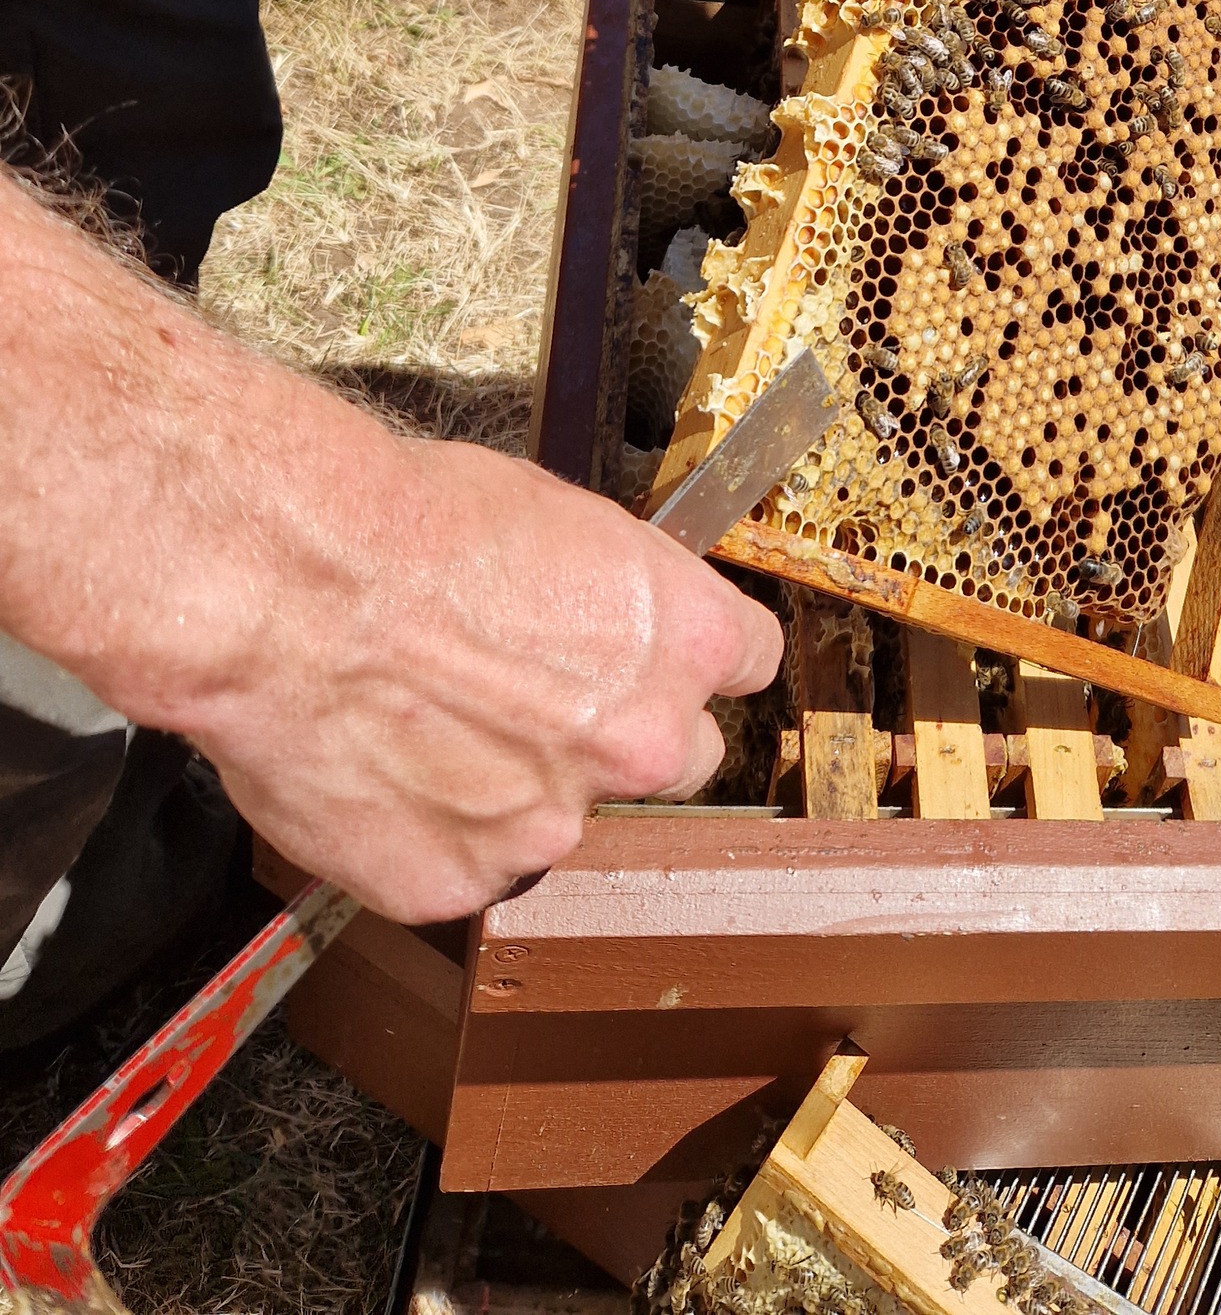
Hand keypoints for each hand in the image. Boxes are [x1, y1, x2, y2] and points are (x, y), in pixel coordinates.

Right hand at [192, 439, 784, 923]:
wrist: (291, 588)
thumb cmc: (410, 528)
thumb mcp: (557, 517)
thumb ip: (611, 595)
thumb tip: (606, 615)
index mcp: (680, 638)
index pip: (750, 663)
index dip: (699, 659)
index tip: (667, 659)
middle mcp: (639, 743)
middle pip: (676, 759)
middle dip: (620, 736)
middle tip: (537, 701)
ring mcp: (550, 826)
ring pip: (558, 819)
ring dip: (516, 789)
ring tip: (428, 725)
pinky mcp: (458, 882)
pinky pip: (463, 864)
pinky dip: (429, 830)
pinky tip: (382, 767)